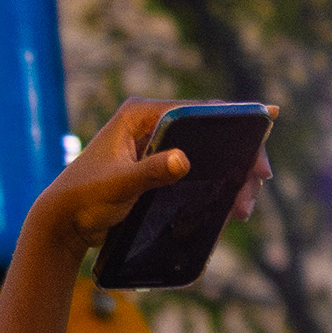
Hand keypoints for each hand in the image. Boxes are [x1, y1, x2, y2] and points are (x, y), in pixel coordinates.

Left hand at [32, 98, 270, 251]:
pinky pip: (202, 169)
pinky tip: (230, 207)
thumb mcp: (118, 186)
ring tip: (243, 207)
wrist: (64, 223)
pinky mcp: (161, 166)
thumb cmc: (84, 198)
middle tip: (258, 183)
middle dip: (240, 158)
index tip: (267, 121)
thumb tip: (184, 160)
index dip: (236, 117)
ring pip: (211, 153)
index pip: (199, 109)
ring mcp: (158, 145)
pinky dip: (219, 186)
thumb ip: (150, 172)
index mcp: (141, 115)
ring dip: (233, 177)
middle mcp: (153, 124)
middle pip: (212, 131)